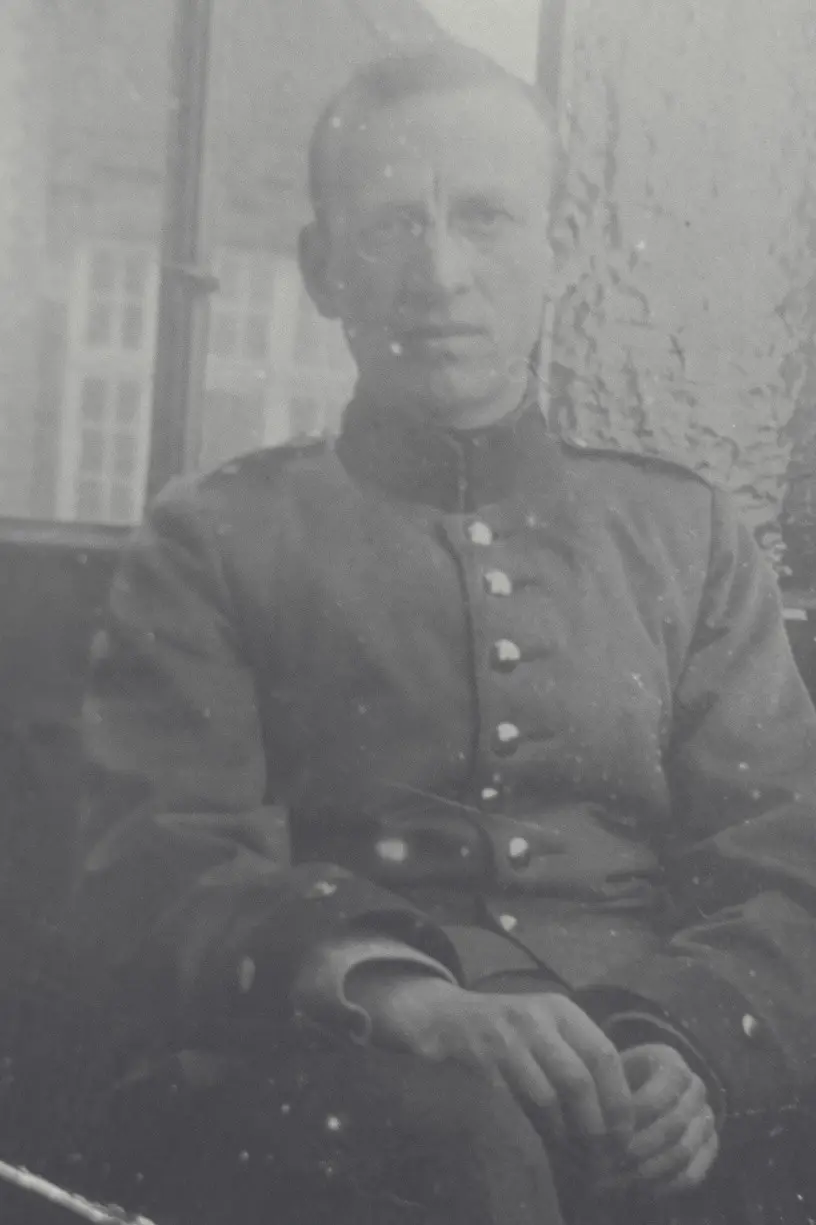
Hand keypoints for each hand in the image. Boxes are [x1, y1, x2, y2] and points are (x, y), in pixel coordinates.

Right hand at [346, 969, 633, 1145]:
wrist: (445, 1017)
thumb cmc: (505, 1030)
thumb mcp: (545, 1027)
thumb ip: (576, 1052)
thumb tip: (619, 1105)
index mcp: (561, 1009)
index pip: (605, 1054)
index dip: (618, 1098)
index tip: (624, 1133)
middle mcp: (537, 1017)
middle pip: (580, 1078)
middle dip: (595, 1123)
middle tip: (602, 1152)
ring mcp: (506, 1036)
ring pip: (548, 1094)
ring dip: (564, 1131)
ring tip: (572, 1151)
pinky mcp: (480, 1058)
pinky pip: (515, 1101)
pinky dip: (533, 1126)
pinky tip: (542, 1139)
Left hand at [614, 1043, 718, 1196]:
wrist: (627, 1096)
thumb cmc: (609, 1085)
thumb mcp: (603, 1078)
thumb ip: (607, 1094)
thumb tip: (602, 1128)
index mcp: (669, 1061)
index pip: (662, 1091)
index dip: (635, 1116)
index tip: (607, 1133)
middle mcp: (694, 1086)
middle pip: (675, 1124)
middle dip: (639, 1147)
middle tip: (609, 1164)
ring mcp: (706, 1117)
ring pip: (684, 1151)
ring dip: (648, 1170)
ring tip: (618, 1180)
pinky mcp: (709, 1147)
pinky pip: (693, 1174)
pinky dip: (666, 1185)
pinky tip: (640, 1189)